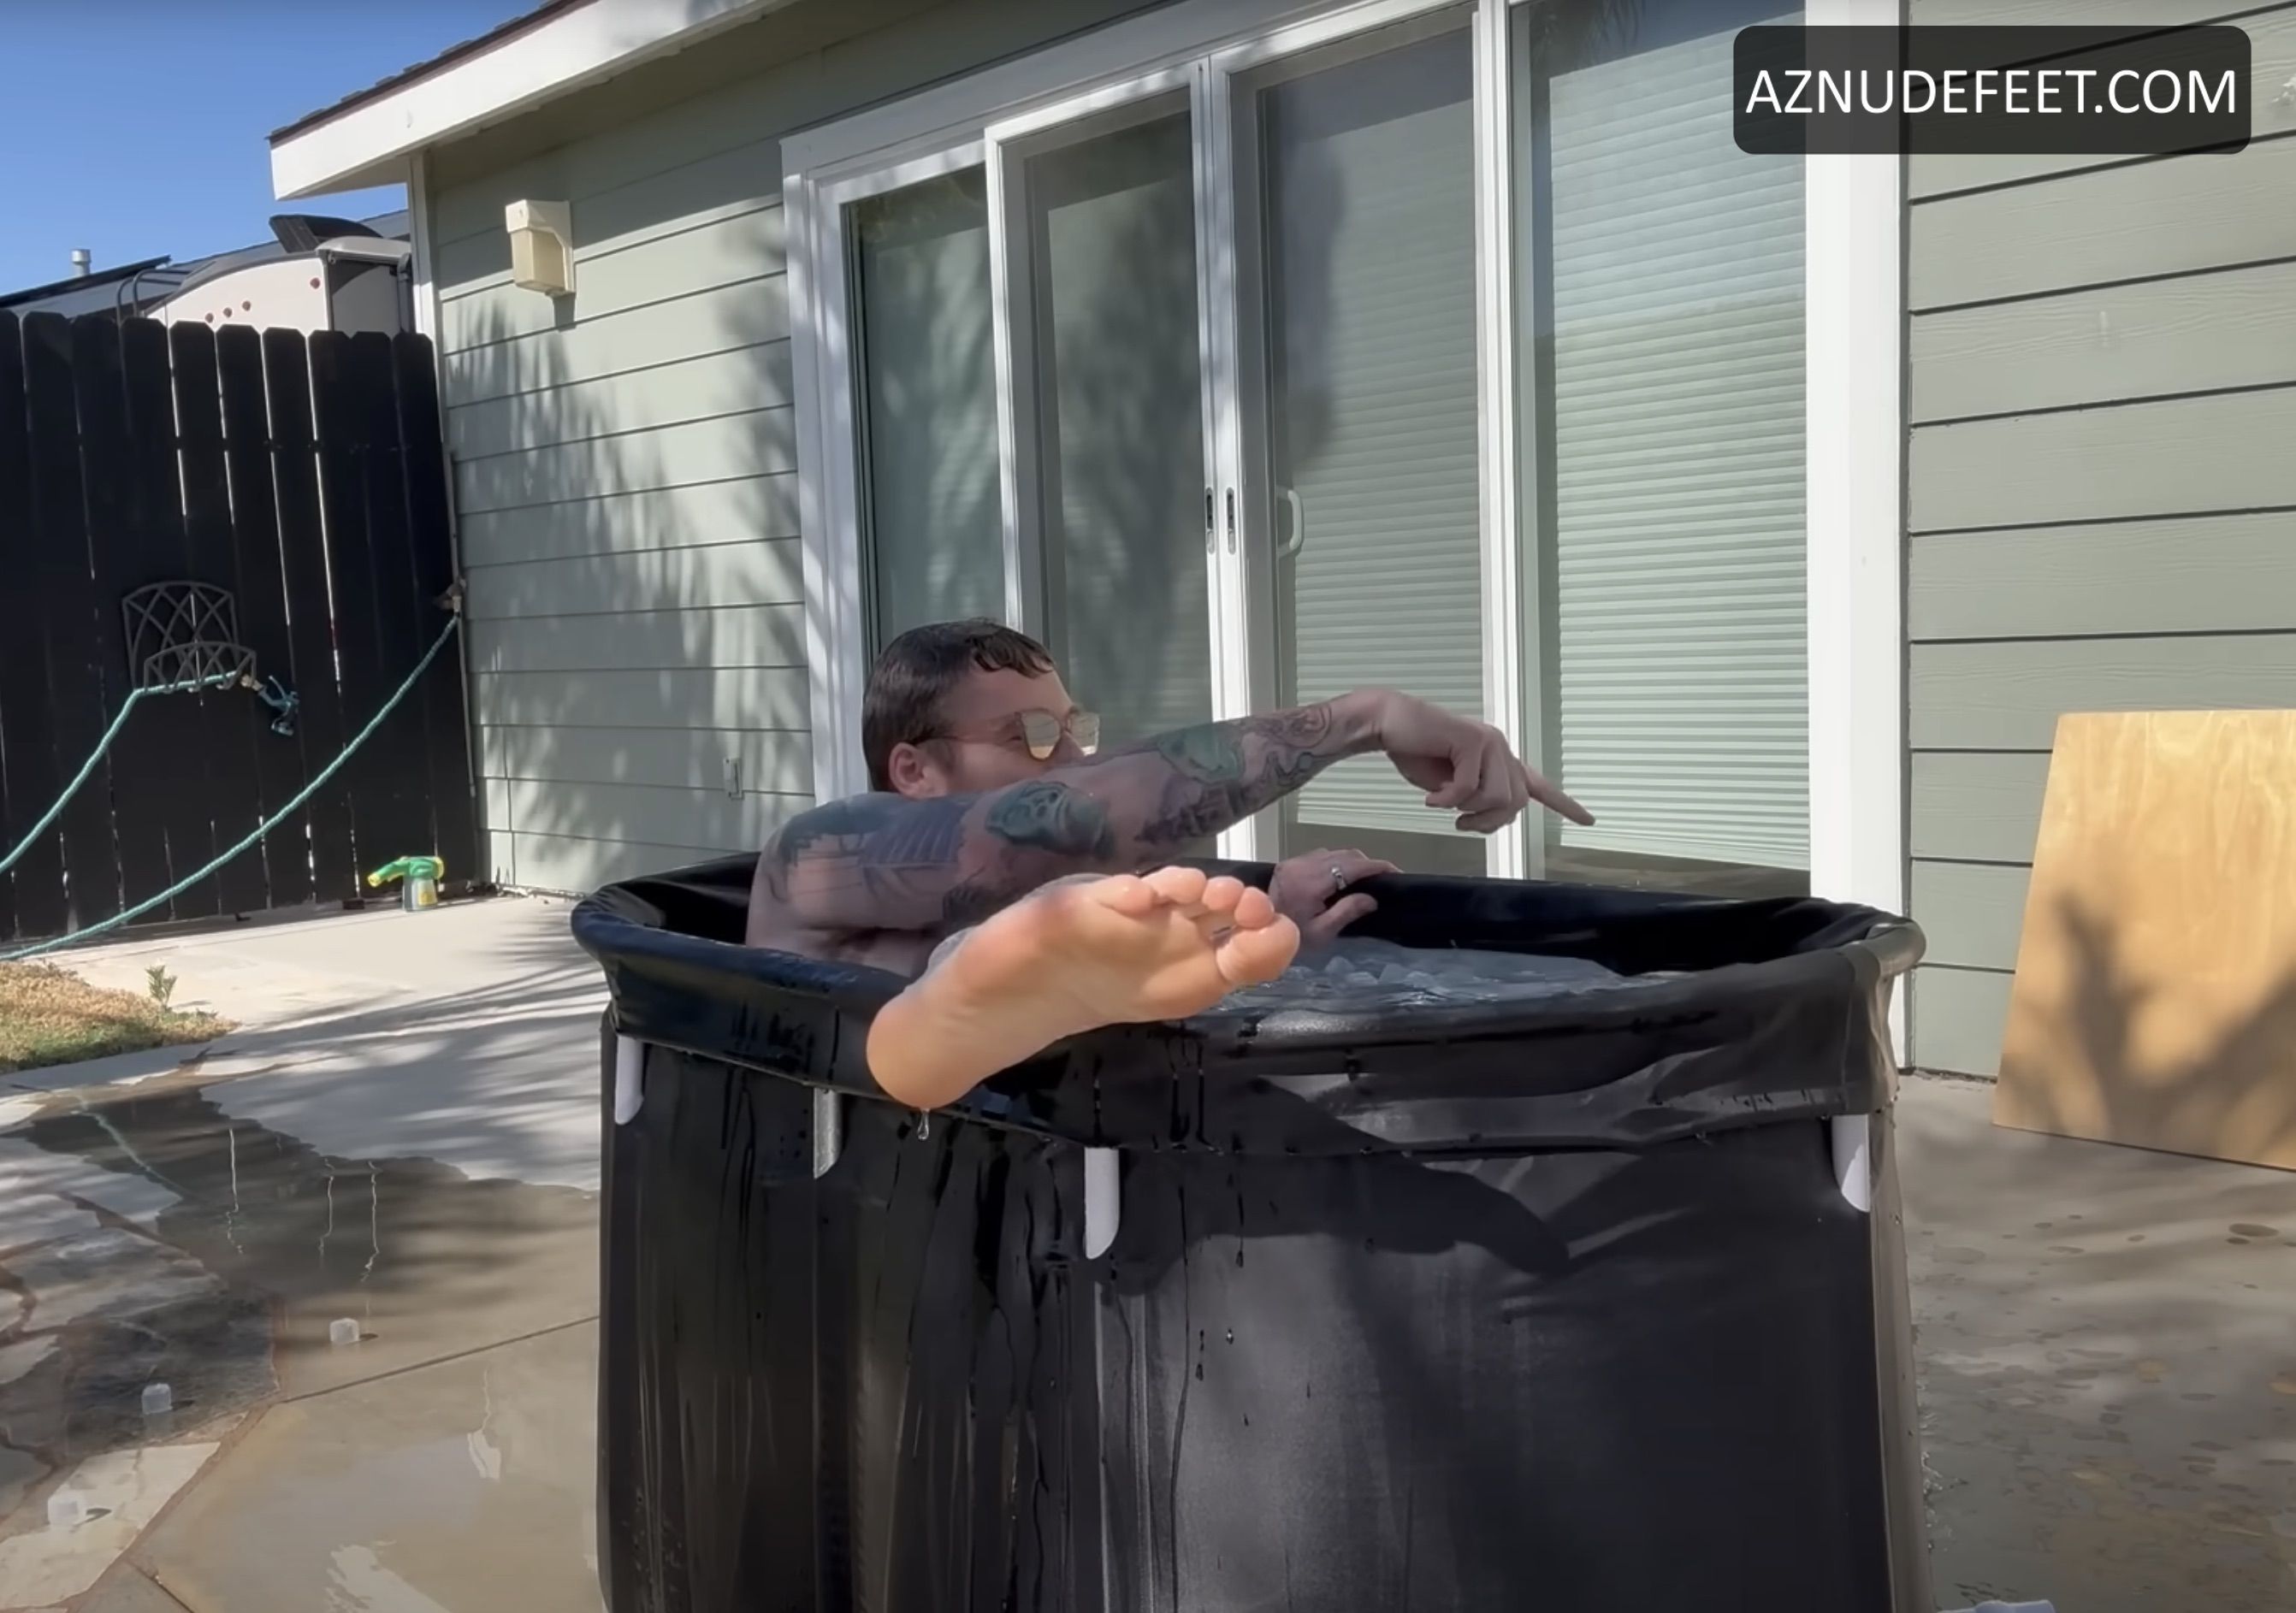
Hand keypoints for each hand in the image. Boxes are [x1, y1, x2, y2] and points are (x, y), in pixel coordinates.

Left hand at [1269, 849, 1399, 944]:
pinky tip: (1341, 877)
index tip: (1395, 872)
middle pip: (1344, 855)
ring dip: (1351, 862)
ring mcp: (1293, 862)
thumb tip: (1372, 898)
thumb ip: (1348, 911)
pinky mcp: (1289, 864)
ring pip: (1333, 853)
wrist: (1256, 935)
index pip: (1351, 866)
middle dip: (1366, 864)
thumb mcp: (1323, 931)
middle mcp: (1301, 865)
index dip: (1376, 866)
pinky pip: (1320, 856)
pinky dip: (1335, 863)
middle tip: (1382, 879)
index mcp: (1310, 882)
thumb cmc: (1292, 939)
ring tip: (1365, 879)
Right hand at [1367, 691, 1592, 833]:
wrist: (1388, 723)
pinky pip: (1468, 788)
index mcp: (1498, 760)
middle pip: (1514, 803)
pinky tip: (1430, 798)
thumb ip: (1473, 798)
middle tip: (1461, 824)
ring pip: (1496, 798)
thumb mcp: (1449, 786)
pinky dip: (1446, 801)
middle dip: (1488, 823)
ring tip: (1445, 805)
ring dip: (1468, 811)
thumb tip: (1484, 813)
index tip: (1589, 820)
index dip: (1565, 804)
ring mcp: (1489, 742)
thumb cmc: (1415, 751)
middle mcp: (1501, 748)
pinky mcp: (1472, 740)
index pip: (1538, 785)